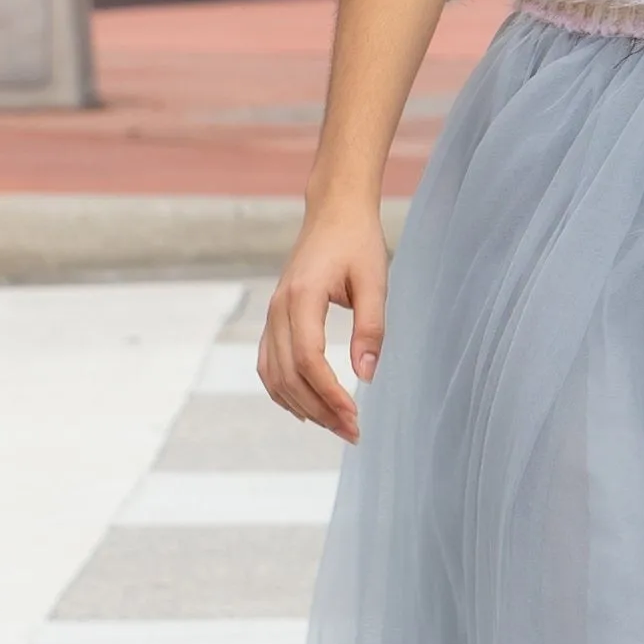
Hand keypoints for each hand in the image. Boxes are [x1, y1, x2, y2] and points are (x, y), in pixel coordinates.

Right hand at [260, 201, 389, 439]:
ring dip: (301, 405)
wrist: (334, 211)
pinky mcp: (275, 317)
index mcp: (302, 297)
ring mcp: (271, 314)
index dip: (330, 393)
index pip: (309, 360)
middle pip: (290, 375)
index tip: (356, 416)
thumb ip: (372, 328)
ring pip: (274, 374)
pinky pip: (269, 363)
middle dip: (320, 409)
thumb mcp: (375, 281)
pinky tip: (306, 407)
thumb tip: (367, 375)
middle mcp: (278, 308)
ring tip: (335, 426)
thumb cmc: (357, 241)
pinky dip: (283, 390)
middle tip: (352, 432)